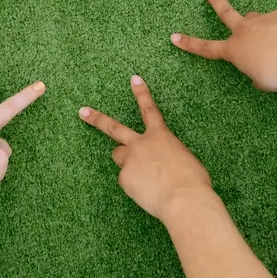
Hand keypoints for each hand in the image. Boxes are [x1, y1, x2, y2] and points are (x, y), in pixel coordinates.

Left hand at [79, 75, 211, 221]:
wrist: (184, 198)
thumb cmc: (193, 181)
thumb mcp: (185, 160)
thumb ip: (168, 155)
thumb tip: (162, 163)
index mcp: (161, 136)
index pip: (149, 109)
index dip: (141, 93)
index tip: (134, 79)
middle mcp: (141, 143)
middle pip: (114, 128)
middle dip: (97, 119)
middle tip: (83, 112)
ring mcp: (130, 160)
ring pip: (119, 156)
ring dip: (126, 162)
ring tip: (142, 176)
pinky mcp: (124, 178)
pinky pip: (127, 181)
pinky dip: (135, 186)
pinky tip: (147, 192)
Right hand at [171, 0, 276, 91]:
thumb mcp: (262, 81)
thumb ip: (255, 73)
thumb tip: (258, 69)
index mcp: (234, 50)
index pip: (206, 48)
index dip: (189, 43)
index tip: (174, 36)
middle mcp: (243, 31)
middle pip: (225, 11)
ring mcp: (260, 20)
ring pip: (255, 20)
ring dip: (260, 28)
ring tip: (275, 42)